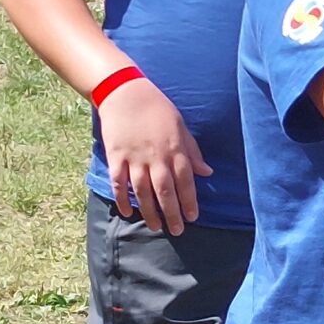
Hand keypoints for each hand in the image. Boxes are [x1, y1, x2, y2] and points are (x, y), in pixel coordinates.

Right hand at [97, 76, 210, 234]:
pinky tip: (128, 212)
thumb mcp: (181, 126)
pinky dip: (123, 199)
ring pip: (143, 192)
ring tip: (156, 227)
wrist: (125, 93)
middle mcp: (156, 157)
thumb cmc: (157, 108)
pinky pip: (120, 183)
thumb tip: (207, 172)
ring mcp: (135, 158)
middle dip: (172, 213)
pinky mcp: (116, 157)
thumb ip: (193, 151)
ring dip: (150, 212)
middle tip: (177, 231)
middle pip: (165, 191)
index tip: (193, 217)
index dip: (189, 202)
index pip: (185, 182)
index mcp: (175, 149)